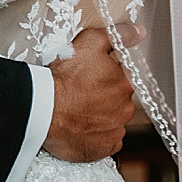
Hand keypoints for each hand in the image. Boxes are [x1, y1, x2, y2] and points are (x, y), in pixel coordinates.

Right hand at [43, 23, 143, 162]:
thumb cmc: (65, 78)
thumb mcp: (90, 42)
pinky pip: (105, 141)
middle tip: (81, 93)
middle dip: (103, 96)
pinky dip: (96, 135)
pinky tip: (81, 126)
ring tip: (78, 110)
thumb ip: (118, 35)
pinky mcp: (103, 149)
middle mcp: (126, 109)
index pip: (123, 77)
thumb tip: (139, 31)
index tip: (90, 77)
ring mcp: (115, 131)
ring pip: (112, 120)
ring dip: (100, 116)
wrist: (43, 110)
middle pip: (118, 100)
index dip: (105, 75)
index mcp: (126, 84)